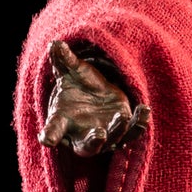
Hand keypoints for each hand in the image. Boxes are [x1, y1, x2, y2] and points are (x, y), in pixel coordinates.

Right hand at [39, 39, 147, 155]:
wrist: (94, 95)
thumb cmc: (77, 86)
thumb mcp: (71, 72)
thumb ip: (64, 61)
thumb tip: (56, 44)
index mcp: (63, 123)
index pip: (53, 131)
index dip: (50, 135)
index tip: (47, 139)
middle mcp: (83, 136)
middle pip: (88, 147)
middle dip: (94, 141)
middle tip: (99, 133)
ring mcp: (105, 137)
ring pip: (113, 141)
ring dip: (119, 130)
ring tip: (123, 116)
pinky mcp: (124, 131)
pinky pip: (133, 132)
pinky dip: (139, 123)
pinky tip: (144, 110)